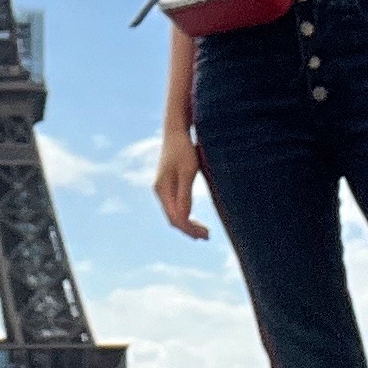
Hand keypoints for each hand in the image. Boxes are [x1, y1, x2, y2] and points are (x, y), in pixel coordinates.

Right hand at [154, 125, 209, 239]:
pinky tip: (193, 218)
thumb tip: (184, 217)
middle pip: (172, 218)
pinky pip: (175, 206)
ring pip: (173, 214)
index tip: (205, 234)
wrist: (176, 131)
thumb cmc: (184, 149)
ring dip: (187, 224)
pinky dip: (185, 215)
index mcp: (162, 189)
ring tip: (203, 233)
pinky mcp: (168, 185)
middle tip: (207, 237)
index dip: (190, 229)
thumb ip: (185, 194)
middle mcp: (160, 191)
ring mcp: (163, 189)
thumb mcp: (188, 171)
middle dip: (189, 229)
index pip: (175, 217)